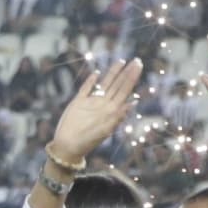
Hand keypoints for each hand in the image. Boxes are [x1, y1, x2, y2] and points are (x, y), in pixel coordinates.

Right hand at [44, 56, 144, 171]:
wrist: (68, 146)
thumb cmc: (87, 141)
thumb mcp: (105, 128)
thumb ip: (118, 115)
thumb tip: (133, 103)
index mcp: (111, 110)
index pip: (125, 90)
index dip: (132, 77)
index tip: (139, 65)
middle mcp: (103, 104)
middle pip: (118, 85)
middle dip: (127, 73)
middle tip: (137, 60)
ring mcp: (91, 102)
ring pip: (105, 84)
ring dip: (112, 73)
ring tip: (121, 61)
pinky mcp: (78, 102)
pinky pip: (86, 89)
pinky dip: (91, 81)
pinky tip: (96, 73)